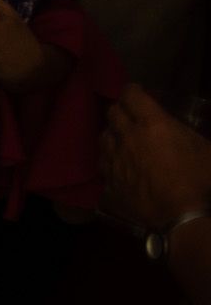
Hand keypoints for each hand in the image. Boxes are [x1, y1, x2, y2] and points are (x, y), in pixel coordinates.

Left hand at [99, 86, 210, 238]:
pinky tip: (117, 164)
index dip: (132, 90)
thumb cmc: (199, 178)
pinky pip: (103, 164)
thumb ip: (187, 132)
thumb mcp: (205, 148)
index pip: (131, 95)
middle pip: (112, 113)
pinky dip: (109, 160)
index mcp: (152, 124)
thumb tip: (178, 128)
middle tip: (129, 113)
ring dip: (112, 134)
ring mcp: (114, 160)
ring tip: (121, 138)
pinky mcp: (109, 181)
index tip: (136, 92)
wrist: (182, 214)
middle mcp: (127, 137)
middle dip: (120, 109)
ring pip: (103, 137)